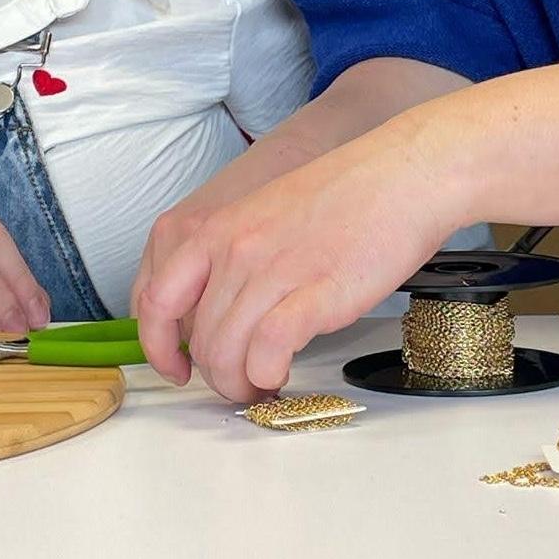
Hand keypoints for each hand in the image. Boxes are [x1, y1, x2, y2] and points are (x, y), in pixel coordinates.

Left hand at [136, 121, 463, 400]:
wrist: (403, 175)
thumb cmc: (346, 195)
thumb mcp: (267, 213)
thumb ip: (235, 256)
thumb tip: (221, 312)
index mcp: (218, 229)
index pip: (156, 299)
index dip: (158, 346)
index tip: (177, 366)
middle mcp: (235, 250)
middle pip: (200, 340)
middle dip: (217, 374)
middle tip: (244, 380)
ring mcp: (273, 271)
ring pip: (227, 355)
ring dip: (244, 383)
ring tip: (265, 382)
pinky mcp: (313, 294)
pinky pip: (267, 353)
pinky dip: (269, 374)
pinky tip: (284, 371)